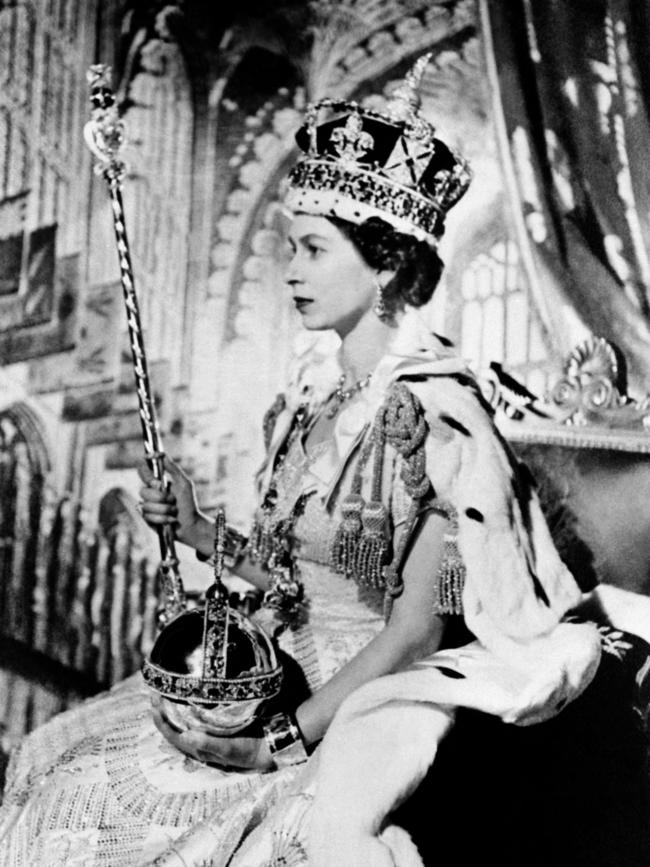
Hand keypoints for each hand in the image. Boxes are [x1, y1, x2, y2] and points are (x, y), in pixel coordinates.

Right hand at [137, 457, 202, 547]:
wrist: (191, 524)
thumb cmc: (189, 503)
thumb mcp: (184, 483)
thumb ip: (173, 468)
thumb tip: (161, 453)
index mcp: (157, 482)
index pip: (142, 471)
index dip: (146, 475)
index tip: (157, 482)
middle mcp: (150, 493)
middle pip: (143, 491)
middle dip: (161, 498)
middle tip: (173, 500)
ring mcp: (147, 506)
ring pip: (146, 505)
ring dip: (164, 509)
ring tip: (174, 511)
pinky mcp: (147, 519)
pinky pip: (147, 517)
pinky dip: (162, 519)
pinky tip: (170, 520)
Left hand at [152, 700, 272, 771]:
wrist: (268, 750)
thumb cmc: (249, 751)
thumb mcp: (230, 749)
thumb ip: (209, 743)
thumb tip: (187, 735)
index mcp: (199, 749)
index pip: (173, 735)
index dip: (161, 720)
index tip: (154, 702)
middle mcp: (199, 742)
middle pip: (174, 727)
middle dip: (162, 710)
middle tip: (154, 692)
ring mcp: (206, 735)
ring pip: (182, 722)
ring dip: (171, 708)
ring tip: (164, 691)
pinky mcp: (215, 727)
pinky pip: (194, 717)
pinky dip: (186, 707)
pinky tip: (185, 695)